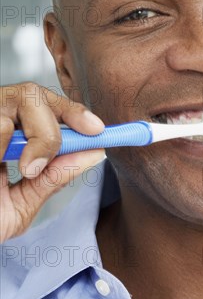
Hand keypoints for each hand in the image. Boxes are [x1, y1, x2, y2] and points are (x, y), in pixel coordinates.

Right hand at [0, 82, 105, 242]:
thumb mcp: (22, 204)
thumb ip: (53, 178)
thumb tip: (93, 154)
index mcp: (11, 135)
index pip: (46, 107)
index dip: (74, 111)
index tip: (97, 129)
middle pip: (32, 94)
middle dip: (51, 128)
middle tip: (41, 164)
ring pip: (15, 102)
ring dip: (30, 139)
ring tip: (17, 170)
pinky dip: (3, 142)